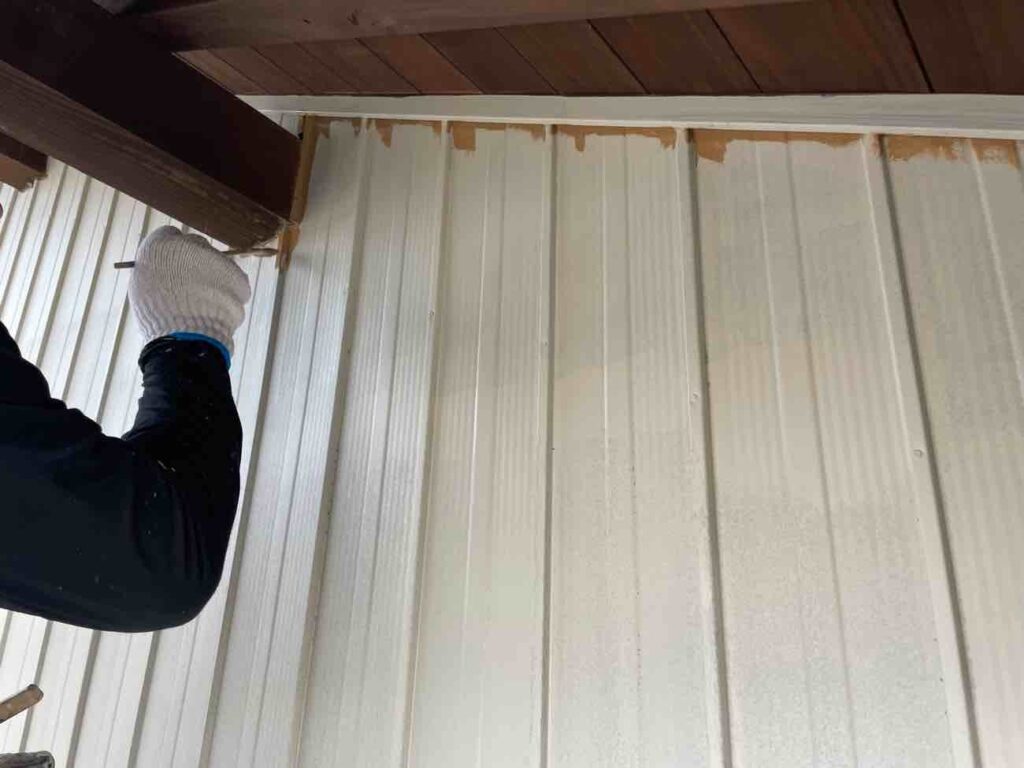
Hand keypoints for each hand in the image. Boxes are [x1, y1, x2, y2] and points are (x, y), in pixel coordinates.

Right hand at [129, 226, 250, 359]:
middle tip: (190, 286)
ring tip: (205, 301)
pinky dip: (228, 291)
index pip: (169, 236)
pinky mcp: (237, 275)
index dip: (171, 254)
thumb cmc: (156, 314)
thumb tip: (165, 268)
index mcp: (162, 245)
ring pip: (216, 263)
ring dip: (213, 276)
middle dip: (194, 262)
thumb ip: (156, 268)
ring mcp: (218, 259)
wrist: (185, 333)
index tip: (172, 267)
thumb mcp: (143, 285)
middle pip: (196, 246)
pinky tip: (218, 306)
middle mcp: (192, 244)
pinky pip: (233, 279)